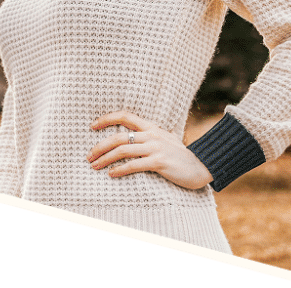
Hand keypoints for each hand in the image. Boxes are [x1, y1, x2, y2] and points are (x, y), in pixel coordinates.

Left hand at [87, 111, 212, 189]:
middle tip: (88, 155)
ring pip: (123, 150)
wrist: (202, 166)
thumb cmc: (180, 155)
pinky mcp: (159, 162)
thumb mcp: (164, 139)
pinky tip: (111, 174)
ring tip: (95, 165)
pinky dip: (120, 169)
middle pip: (118, 137)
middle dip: (100, 146)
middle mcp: (151, 135)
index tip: (92, 125)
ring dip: (105, 158)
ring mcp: (155, 148)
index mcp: (151, 127)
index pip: (125, 116)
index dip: (106, 118)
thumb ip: (149, 137)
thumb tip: (131, 138)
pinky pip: (134, 165)